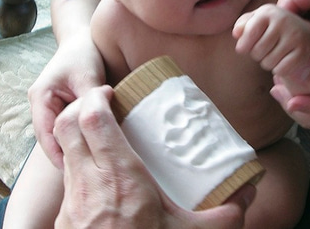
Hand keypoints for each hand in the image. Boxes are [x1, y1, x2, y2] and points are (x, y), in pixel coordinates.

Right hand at [28, 30, 105, 167]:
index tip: (70, 169)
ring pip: (59, 135)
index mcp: (40, 97)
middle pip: (50, 138)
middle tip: (81, 173)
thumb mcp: (88, 76)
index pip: (44, 133)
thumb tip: (102, 123)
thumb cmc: (82, 54)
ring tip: (87, 163)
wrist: (82, 39)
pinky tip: (91, 146)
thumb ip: (91, 100)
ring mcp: (50, 107)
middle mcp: (41, 105)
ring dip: (72, 146)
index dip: (56, 153)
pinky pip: (68, 128)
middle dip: (64, 154)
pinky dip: (78, 136)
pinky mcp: (62, 108)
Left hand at [54, 86, 255, 228]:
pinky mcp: (65, 220)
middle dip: (80, 107)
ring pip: (64, 152)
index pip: (92, 120)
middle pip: (67, 126)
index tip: (110, 93)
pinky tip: (99, 178)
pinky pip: (67, 181)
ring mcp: (73, 202)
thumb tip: (246, 195)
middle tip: (101, 106)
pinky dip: (78, 167)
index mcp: (121, 178)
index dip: (95, 99)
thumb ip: (225, 214)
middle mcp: (90, 184)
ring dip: (77, 137)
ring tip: (101, 139)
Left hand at [233, 4, 309, 75]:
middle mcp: (283, 20)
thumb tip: (236, 33)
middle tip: (265, 49)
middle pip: (256, 52)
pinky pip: (281, 70)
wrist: (302, 31)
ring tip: (274, 53)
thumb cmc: (271, 27)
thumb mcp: (255, 20)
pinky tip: (283, 60)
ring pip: (268, 63)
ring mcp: (295, 36)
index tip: (245, 47)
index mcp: (267, 12)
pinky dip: (279, 70)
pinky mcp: (303, 51)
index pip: (248, 36)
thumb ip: (242, 25)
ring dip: (267, 63)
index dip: (243, 46)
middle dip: (256, 55)